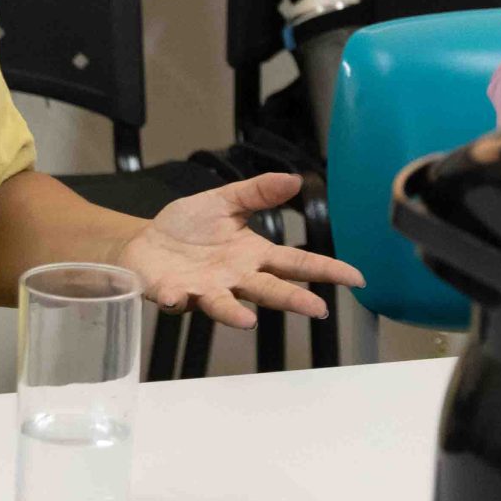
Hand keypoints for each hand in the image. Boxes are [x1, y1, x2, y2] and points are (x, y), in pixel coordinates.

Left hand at [117, 173, 365, 330]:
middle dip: (293, 300)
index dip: (327, 270)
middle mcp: (234, 278)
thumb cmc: (188, 228)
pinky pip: (178, 300)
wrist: (145, 242)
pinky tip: (179, 297)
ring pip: (224, 304)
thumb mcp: (225, 202)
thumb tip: (295, 179)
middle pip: (269, 290)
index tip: (355, 278)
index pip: (297, 264)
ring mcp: (205, 289)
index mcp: (252, 255)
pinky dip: (179, 301)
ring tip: (247, 321)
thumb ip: (258, 193)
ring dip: (234, 313)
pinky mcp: (174, 293)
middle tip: (317, 309)